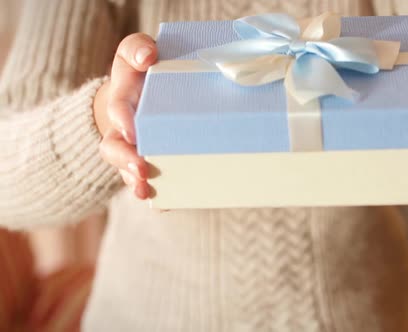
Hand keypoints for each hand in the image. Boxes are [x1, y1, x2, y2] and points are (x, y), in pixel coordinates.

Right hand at [95, 33, 157, 198]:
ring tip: (145, 191)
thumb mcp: (135, 54)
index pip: (118, 109)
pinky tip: (164, 205)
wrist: (141, 97)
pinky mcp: (147, 165)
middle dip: (126, 160)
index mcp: (123, 101)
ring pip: (127, 170)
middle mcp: (123, 130)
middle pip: (115, 149)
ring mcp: (133, 150)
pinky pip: (147, 184)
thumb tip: (148, 57)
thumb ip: (137, 49)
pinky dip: (155, 197)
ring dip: (135, 181)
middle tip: (141, 169)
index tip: (133, 131)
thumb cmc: (142, 76)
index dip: (123, 120)